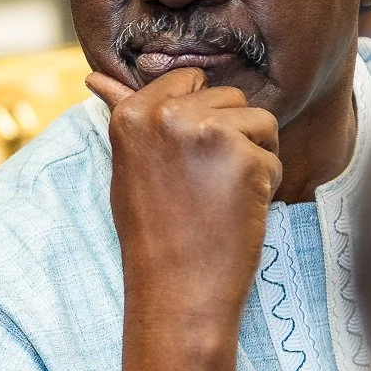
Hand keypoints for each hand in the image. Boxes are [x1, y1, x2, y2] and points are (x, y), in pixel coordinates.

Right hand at [87, 67, 280, 370]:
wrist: (177, 294)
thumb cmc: (153, 234)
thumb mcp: (129, 167)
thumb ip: (123, 114)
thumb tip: (96, 76)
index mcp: (132, 114)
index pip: (190, 79)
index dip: (200, 120)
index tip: (185, 163)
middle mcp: (165, 114)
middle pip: (229, 97)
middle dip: (230, 138)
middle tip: (202, 188)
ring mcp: (206, 133)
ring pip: (260, 122)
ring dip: (252, 159)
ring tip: (220, 198)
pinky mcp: (243, 157)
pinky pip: (274, 156)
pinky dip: (266, 187)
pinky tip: (236, 213)